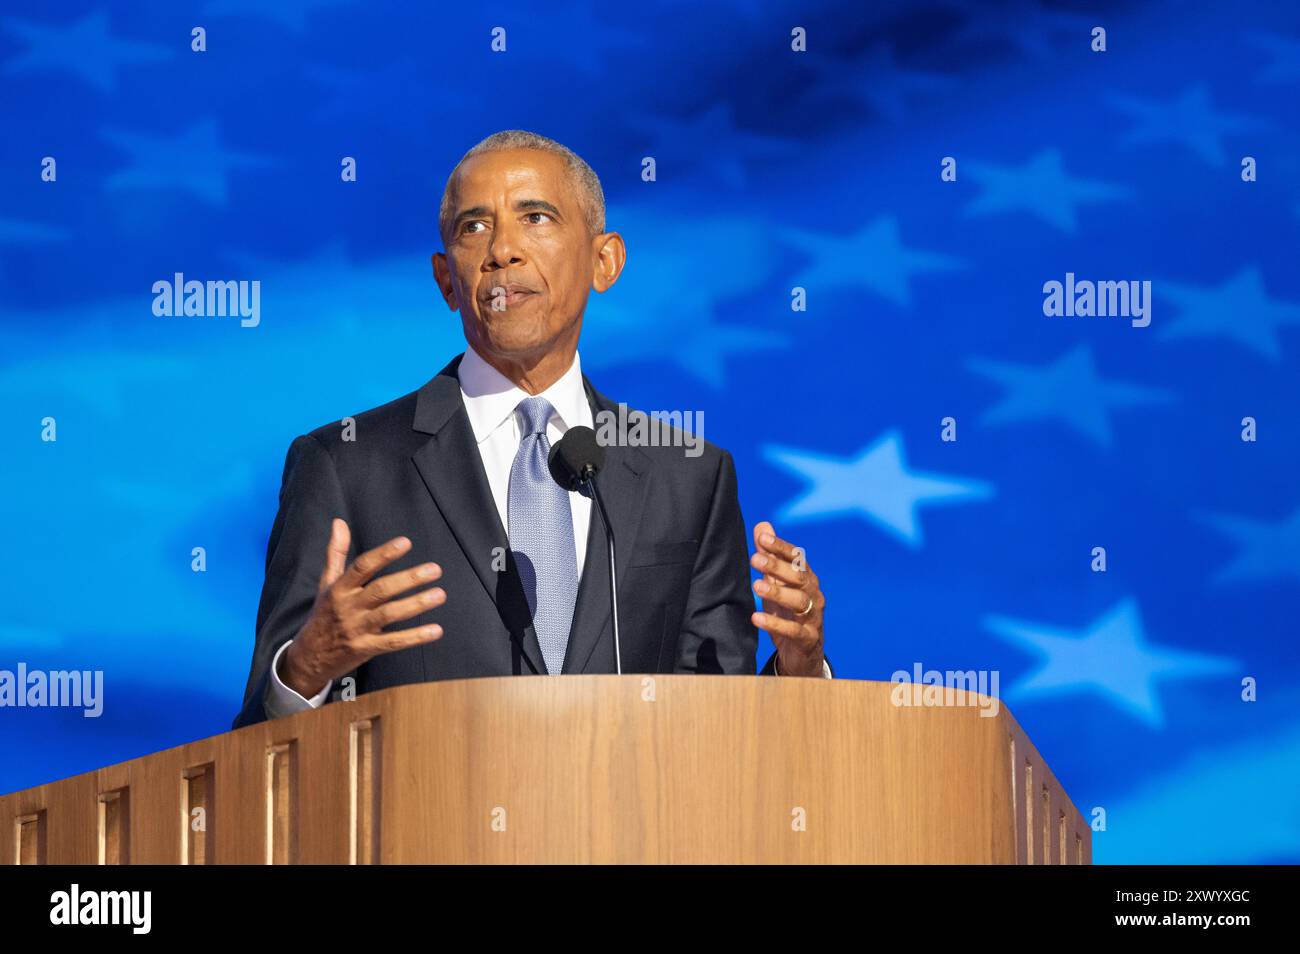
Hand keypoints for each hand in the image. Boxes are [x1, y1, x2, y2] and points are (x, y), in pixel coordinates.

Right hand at [281, 519, 445, 696]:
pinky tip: (436, 630)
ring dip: (416, 604)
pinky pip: (393, 642)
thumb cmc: (323, 615)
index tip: (406, 542)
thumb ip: (336, 553)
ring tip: (440, 594)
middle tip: (435, 569)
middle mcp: (348, 607)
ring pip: (389, 615)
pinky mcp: (365, 649)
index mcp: (339, 589)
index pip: (362, 567)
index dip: (384, 554)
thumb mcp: (326, 583)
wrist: (309, 657)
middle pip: (381, 590)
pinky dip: (415, 637)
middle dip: (409, 579)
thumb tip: (339, 522)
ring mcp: (357, 629)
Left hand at [749, 520, 824, 676]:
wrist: (802, 654)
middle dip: (778, 566)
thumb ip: (770, 557)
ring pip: (800, 602)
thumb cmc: (788, 613)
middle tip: (755, 559)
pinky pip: (794, 630)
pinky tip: (756, 618)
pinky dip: (775, 624)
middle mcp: (814, 595)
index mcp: (807, 579)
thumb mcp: (777, 584)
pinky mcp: (808, 639)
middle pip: (799, 577)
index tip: (762, 538)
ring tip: (756, 586)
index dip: (781, 547)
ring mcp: (814, 617)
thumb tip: (762, 525)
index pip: (797, 558)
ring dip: (778, 592)